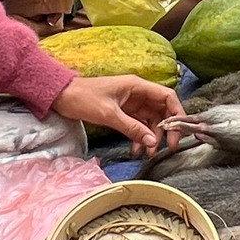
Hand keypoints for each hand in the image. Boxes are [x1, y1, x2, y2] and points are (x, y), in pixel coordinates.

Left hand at [52, 74, 184, 153]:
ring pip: (151, 120)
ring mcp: (131, 103)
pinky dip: (140, 137)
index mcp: (137, 86)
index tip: (177, 132)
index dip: (177, 113)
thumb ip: (132, 128)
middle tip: (166, 147)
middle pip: (162, 110)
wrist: (61, 97)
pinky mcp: (123, 112)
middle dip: (165, 129)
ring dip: (152, 136)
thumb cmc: (83, 98)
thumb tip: (152, 142)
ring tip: (148, 153)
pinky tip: (136, 149)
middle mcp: (138, 93)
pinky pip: (138, 125)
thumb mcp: (109, 114)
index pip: (167, 96)